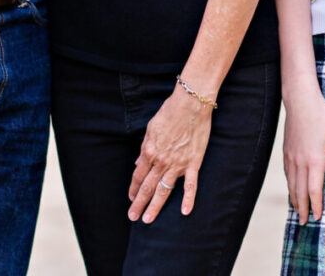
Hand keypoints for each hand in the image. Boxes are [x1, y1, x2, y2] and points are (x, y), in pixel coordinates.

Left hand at [127, 86, 213, 222]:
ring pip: (164, 190)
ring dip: (155, 206)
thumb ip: (145, 148)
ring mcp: (177, 164)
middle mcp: (161, 161)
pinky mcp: (193, 164)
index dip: (133, 188)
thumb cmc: (170, 112)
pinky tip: (185, 212)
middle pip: (147, 187)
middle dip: (139, 203)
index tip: (131, 198)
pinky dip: (188, 199)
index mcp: (149, 151)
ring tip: (148, 219)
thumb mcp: (151, 129)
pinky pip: (191, 186)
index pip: (138, 176)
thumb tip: (139, 163)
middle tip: (133, 217)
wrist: (191, 104)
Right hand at [282, 85, 324, 223]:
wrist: (300, 100)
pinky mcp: (286, 150)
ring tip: (297, 211)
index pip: (314, 189)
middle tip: (304, 223)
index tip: (318, 217)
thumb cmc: (323, 115)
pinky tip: (292, 189)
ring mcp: (291, 156)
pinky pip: (287, 173)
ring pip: (291, 183)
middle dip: (302, 208)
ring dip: (294, 199)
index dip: (316, 205)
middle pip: (300, 191)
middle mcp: (300, 161)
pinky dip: (290, 185)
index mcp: (314, 160)